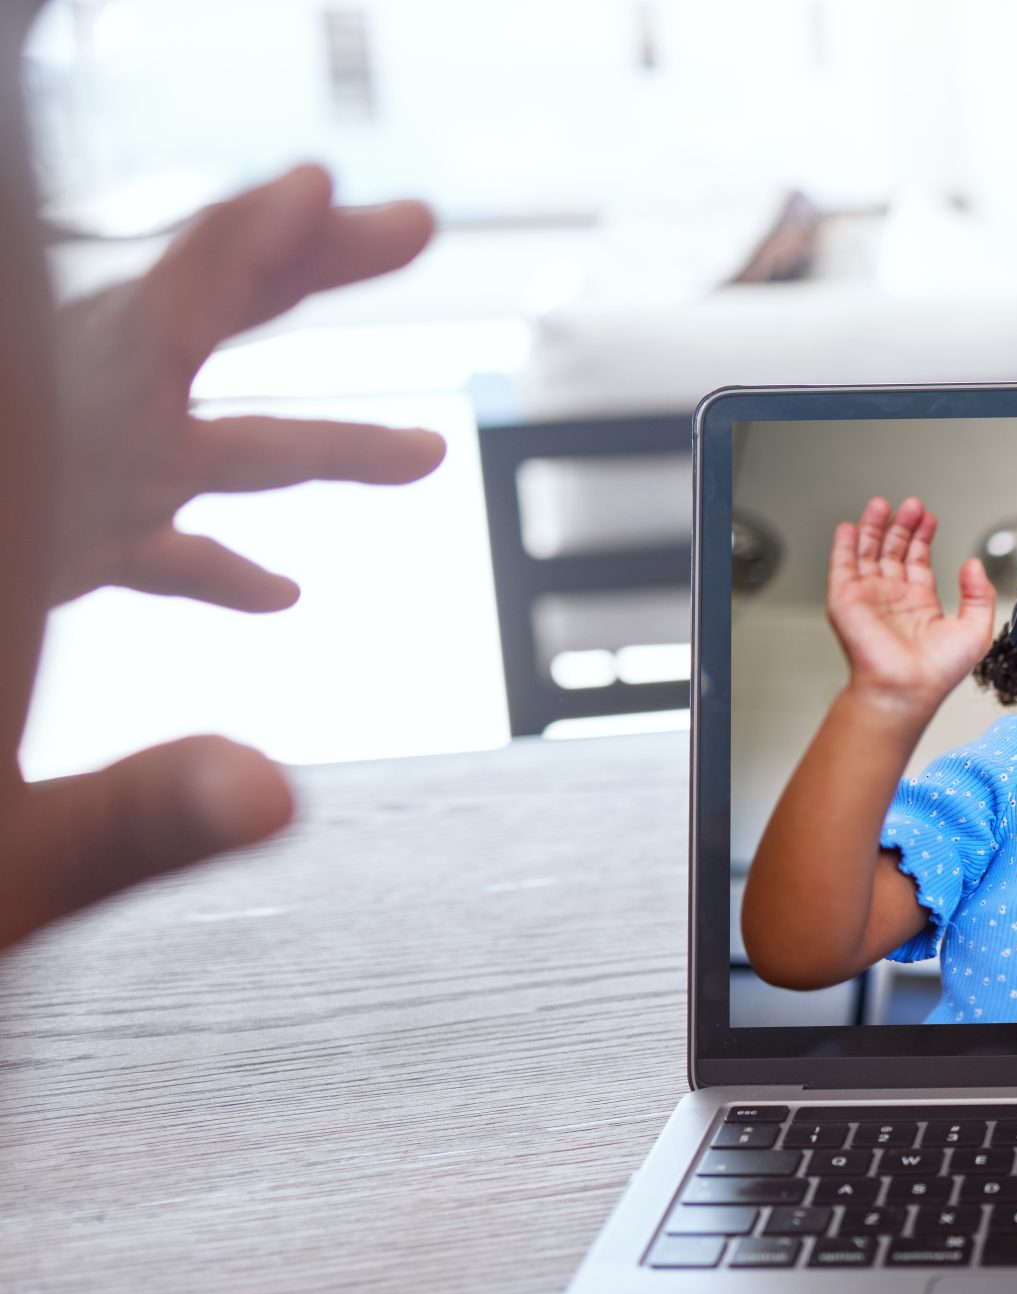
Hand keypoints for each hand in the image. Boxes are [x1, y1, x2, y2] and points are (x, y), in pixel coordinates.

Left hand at [0, 164, 436, 953]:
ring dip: (311, 447)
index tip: (324, 188)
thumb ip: (137, 813)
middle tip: (413, 229)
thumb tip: (274, 801)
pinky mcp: (38, 578)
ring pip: (190, 454)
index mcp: (45, 478)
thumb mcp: (5, 833)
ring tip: (426, 455)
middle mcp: (50, 470)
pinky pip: (139, 547)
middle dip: (305, 280)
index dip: (248, 243)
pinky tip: (282, 596)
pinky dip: (214, 556)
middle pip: (189, 336)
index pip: (156, 319)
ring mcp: (48, 522)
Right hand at [826, 495, 995, 707]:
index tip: (929, 517)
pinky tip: (850, 527)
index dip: (923, 537)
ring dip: (874, 527)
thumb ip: (979, 594)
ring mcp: (869, 598)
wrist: (907, 689)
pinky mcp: (847, 600)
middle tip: (911, 505)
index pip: (918, 561)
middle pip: (893, 551)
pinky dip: (844, 545)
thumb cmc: (937, 672)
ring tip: (882, 505)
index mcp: (920, 604)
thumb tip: (973, 565)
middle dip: (901, 526)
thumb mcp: (976, 630)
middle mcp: (893, 599)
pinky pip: (842, 566)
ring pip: (868, 553)